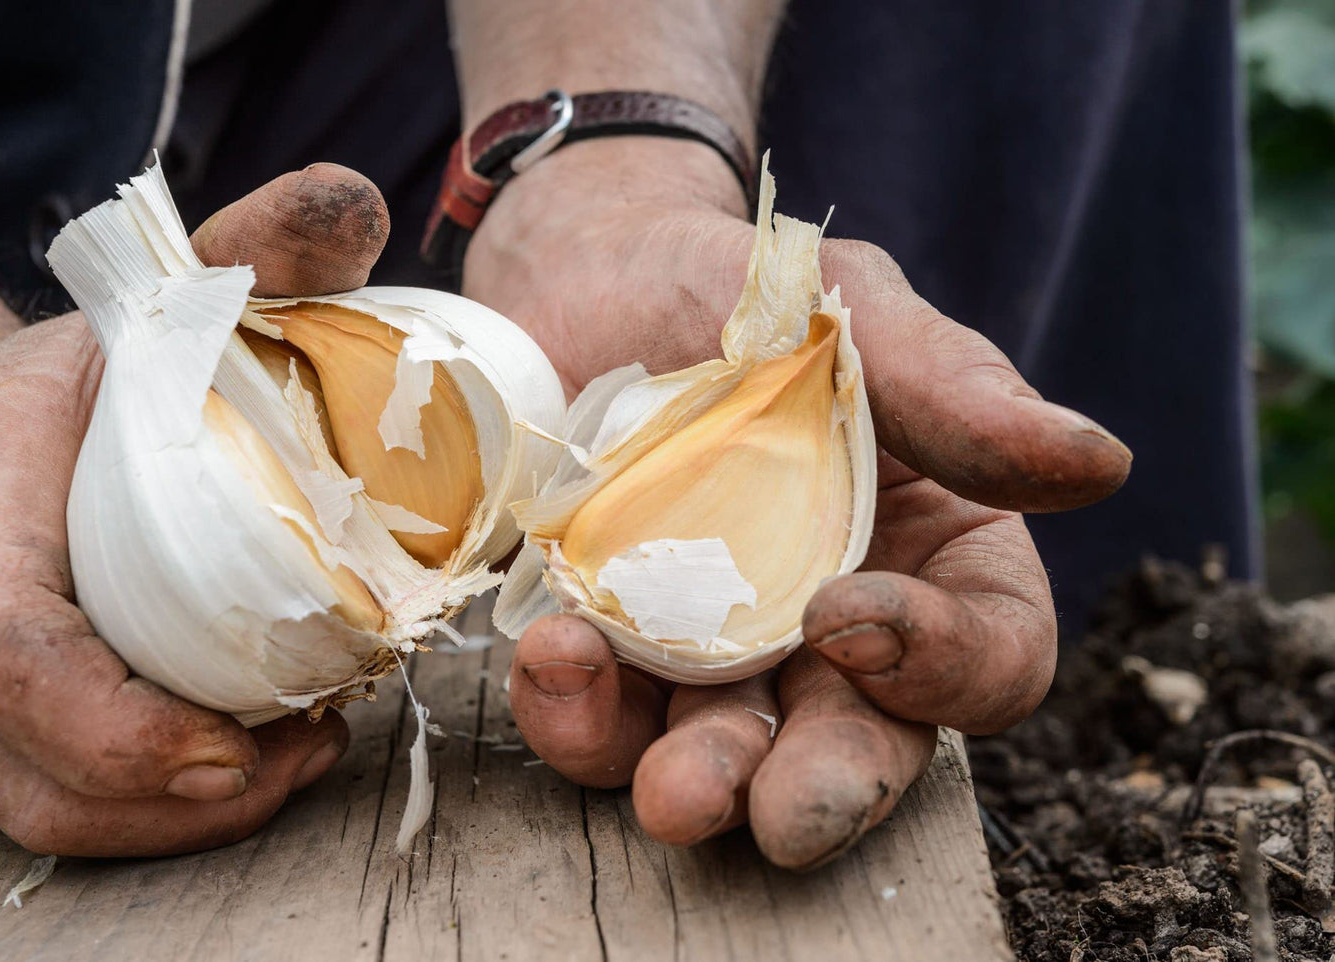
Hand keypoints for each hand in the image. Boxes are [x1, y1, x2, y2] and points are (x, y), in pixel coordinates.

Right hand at [0, 164, 387, 855]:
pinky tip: (230, 761)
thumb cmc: (96, 367)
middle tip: (305, 757)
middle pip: (14, 765)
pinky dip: (134, 811)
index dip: (104, 724)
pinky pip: (28, 801)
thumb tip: (358, 200)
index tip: (232, 749)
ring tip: (290, 760)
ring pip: (22, 807)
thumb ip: (261, 248)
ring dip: (165, 821)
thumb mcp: (170, 296)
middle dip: (167, 803)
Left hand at [464, 139, 1131, 868]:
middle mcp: (831, 629)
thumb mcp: (849, 316)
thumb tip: (1099, 462)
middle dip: (828, 788)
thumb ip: (956, 393)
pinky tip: (554, 659)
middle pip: (861, 742)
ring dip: (697, 781)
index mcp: (931, 555)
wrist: (586, 277)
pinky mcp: (608, 654)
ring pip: (724, 756)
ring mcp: (712, 653)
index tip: (851, 619)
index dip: (946, 665)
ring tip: (667, 790)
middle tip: (787, 817)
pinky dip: (576, 710)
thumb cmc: (740, 289)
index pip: (991, 653)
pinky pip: (599, 719)